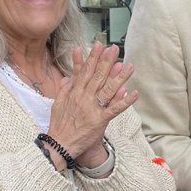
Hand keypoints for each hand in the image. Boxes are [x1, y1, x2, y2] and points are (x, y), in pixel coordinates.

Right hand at [47, 42, 137, 166]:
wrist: (60, 144)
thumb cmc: (59, 126)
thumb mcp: (57, 104)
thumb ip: (64, 89)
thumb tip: (68, 77)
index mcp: (74, 92)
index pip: (85, 71)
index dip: (92, 57)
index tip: (99, 46)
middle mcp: (84, 97)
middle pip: (97, 76)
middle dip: (106, 61)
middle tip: (115, 49)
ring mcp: (92, 108)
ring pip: (108, 89)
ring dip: (119, 77)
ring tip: (128, 66)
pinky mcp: (100, 120)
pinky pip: (114, 109)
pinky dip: (124, 101)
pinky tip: (133, 93)